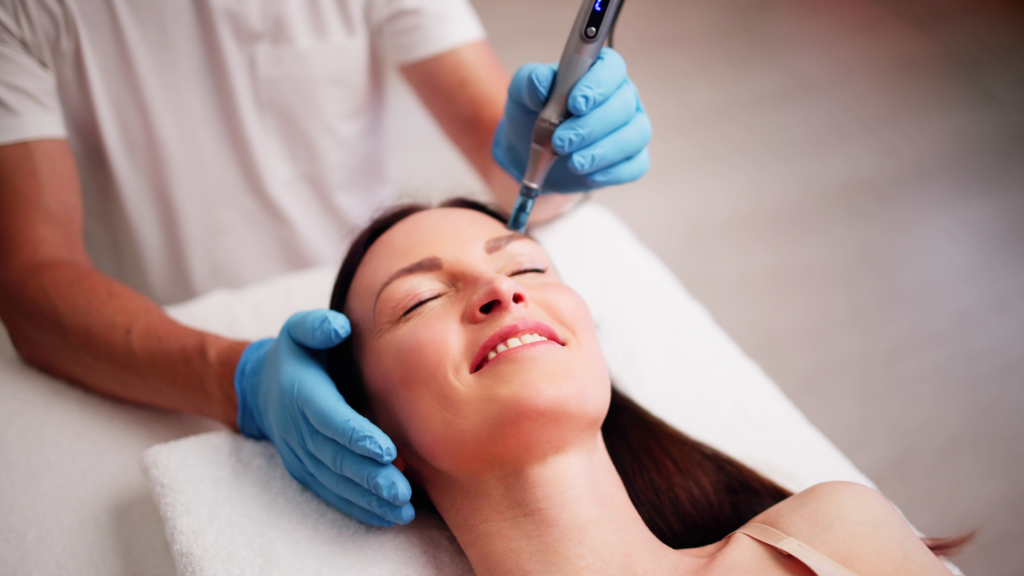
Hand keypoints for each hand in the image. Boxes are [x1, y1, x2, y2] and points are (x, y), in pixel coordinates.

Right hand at [234, 310, 413, 525]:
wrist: (260, 388)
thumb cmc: (295, 354)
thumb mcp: (299, 329)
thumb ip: (317, 326)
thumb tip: (339, 327)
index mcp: (302, 393)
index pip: (331, 419)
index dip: (357, 436)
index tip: (387, 450)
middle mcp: (298, 429)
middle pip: (335, 458)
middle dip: (370, 477)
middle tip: (401, 491)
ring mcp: (300, 455)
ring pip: (334, 482)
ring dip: (367, 499)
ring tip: (401, 510)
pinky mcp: (305, 472)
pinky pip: (330, 494)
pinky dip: (357, 508)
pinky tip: (386, 517)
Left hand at [492, 47, 650, 192]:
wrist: (531, 152)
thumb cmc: (532, 113)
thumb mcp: (522, 93)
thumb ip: (530, 81)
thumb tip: (542, 81)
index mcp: (599, 71)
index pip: (612, 68)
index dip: (598, 85)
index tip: (575, 104)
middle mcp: (622, 96)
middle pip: (624, 105)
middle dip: (592, 126)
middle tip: (560, 143)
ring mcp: (631, 127)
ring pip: (635, 135)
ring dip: (603, 151)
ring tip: (573, 163)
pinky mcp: (632, 158)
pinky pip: (637, 165)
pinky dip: (614, 172)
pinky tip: (588, 175)